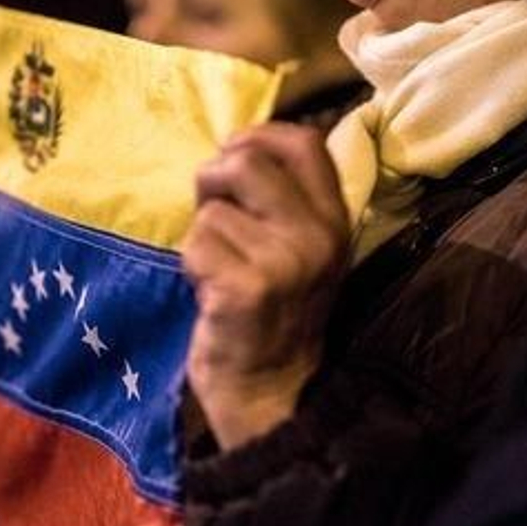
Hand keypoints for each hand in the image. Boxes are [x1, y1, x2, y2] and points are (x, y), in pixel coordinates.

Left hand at [182, 123, 351, 448]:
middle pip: (247, 161)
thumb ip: (282, 199)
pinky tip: (210, 293)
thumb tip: (237, 145)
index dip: (258, 135)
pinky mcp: (247, 288)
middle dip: (213, 180)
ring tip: (219, 269)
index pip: (304, 142)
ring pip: (212, 209)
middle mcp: (318, 235)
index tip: (232, 154)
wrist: (271, 390)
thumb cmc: (274, 311)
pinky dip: (191, 266)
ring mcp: (285, 262)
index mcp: (335, 219)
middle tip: (213, 215)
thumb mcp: (300, 249)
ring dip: (201, 236)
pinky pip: (196, 245)